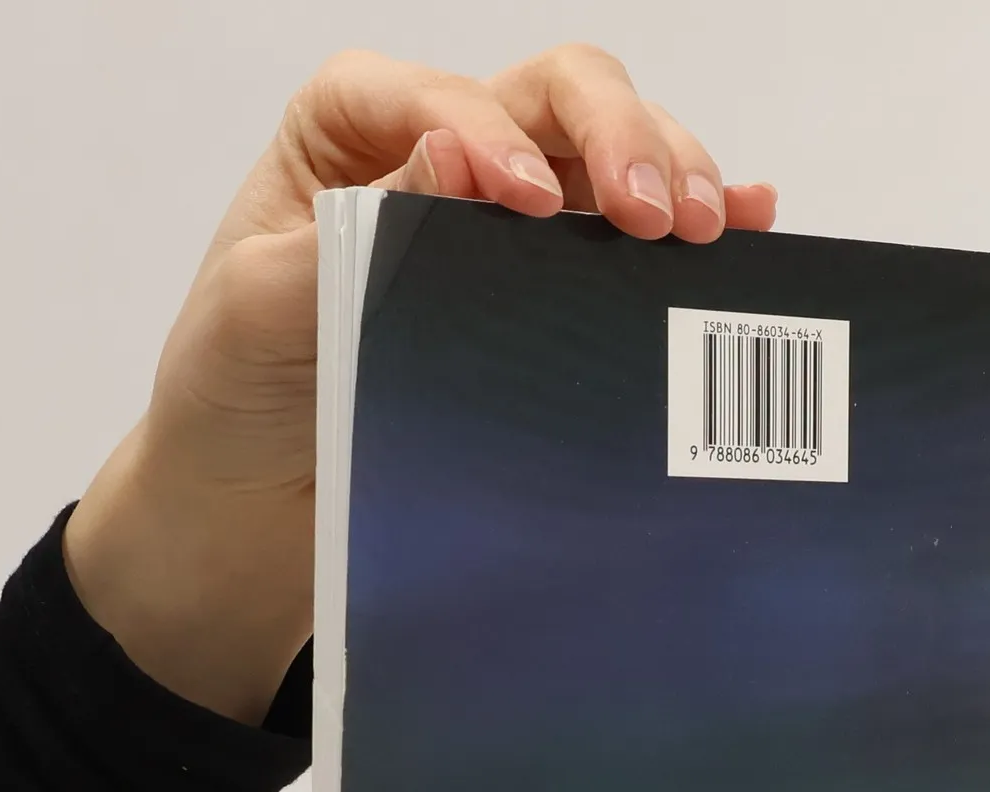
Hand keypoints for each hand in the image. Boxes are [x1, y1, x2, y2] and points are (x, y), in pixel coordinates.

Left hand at [64, 45, 777, 722]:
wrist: (257, 497)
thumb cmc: (238, 389)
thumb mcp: (262, 307)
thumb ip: (348, 234)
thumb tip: (459, 160)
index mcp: (357, 127)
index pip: (449, 101)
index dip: (495, 139)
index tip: (522, 206)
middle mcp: (449, 151)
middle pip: (561, 97)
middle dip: (621, 140)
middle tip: (659, 216)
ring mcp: (514, 220)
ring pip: (613, 155)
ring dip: (674, 177)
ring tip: (710, 233)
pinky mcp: (554, 289)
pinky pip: (632, 241)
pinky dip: (701, 219)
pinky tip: (751, 224)